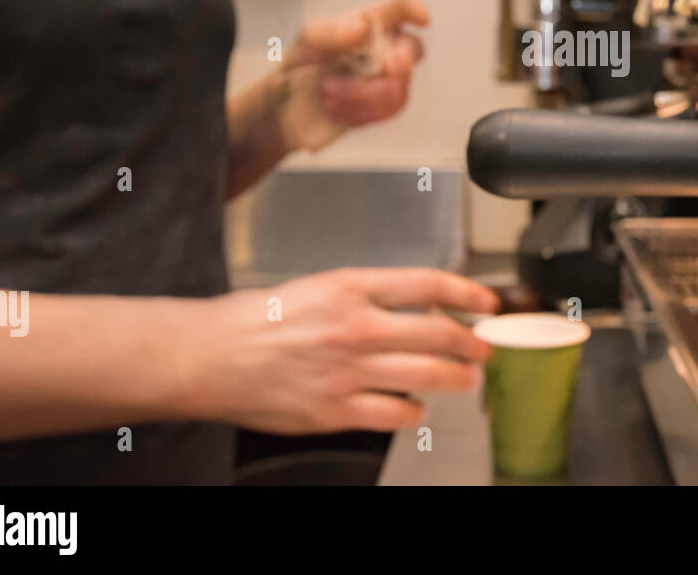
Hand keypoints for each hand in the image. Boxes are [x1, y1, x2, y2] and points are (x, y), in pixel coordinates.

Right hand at [198, 267, 499, 433]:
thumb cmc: (257, 319)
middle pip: (438, 332)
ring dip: (456, 377)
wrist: (211, 356)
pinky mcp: (336, 410)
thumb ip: (368, 294)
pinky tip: (416, 406)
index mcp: (350, 287)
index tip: (487, 301)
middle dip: (472, 342)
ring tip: (465, 377)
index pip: (428, 283)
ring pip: (427, 375)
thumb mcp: (318, 286)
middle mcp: (355, 327)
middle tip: (485, 346)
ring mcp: (348, 371)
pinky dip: (415, 410)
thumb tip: (417, 302)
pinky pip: (396, 413)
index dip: (468, 292)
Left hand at [277, 0, 429, 149]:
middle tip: (387, 66)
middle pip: (413, 50)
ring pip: (398, 87)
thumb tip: (362, 28)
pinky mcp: (382, 108)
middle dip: (403, 60)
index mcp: (372, 24)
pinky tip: (333, 107)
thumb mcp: (308, 40)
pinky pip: (387, 110)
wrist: (287, 105)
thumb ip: (331, 32)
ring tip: (326, 91)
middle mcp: (386, 48)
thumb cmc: (301, 62)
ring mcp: (387, 80)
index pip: (401, 9)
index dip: (416, 10)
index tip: (423, 19)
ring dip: (362, 93)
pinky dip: (359, 110)